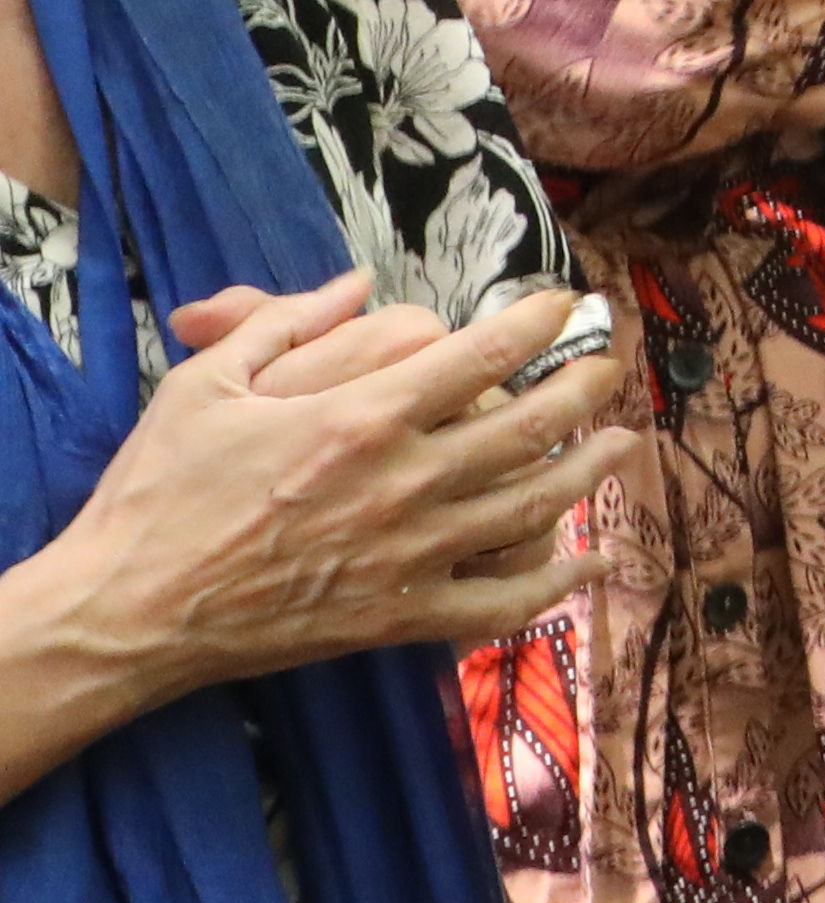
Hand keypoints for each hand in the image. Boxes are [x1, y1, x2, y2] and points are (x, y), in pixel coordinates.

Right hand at [32, 275, 633, 708]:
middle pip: (532, 426)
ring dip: (590, 471)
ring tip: (620, 442)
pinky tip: (590, 563)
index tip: (561, 305)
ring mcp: (409, 555)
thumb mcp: (205, 382)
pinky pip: (501, 603)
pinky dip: (556, 584)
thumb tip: (357, 283)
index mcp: (362, 418)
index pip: (483, 355)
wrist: (127, 612)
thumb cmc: (160, 491)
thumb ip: (285, 321)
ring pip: (534, 507)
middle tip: (608, 365)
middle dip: (584, 388)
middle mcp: (403, 483)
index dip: (536, 323)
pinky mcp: (399, 620)